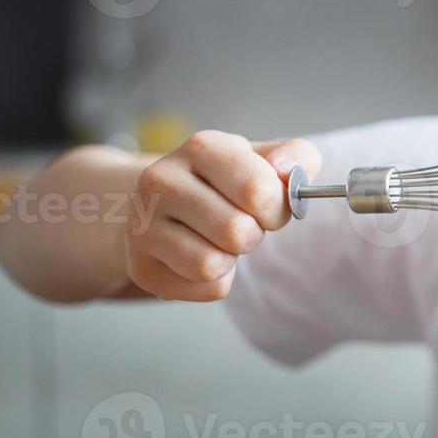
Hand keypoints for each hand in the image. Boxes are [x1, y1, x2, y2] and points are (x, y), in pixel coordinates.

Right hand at [124, 130, 320, 301]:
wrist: (169, 206)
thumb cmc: (228, 184)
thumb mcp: (267, 160)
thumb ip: (296, 156)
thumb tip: (286, 170)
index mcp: (202, 147)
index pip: (259, 191)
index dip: (277, 208)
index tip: (265, 205)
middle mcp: (161, 180)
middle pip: (237, 232)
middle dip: (253, 235)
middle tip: (240, 224)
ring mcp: (142, 224)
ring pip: (211, 265)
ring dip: (230, 260)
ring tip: (217, 239)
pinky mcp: (141, 266)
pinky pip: (203, 290)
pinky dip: (216, 282)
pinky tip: (200, 257)